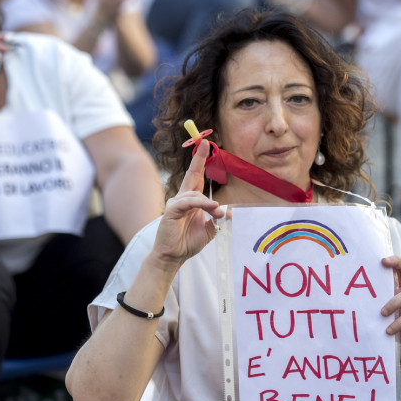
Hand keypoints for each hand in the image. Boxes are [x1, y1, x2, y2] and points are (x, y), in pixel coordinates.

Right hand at [151, 140, 224, 267]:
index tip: (207, 146)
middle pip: (192, 174)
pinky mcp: (172, 210)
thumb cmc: (187, 242)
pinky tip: (213, 208)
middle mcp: (183, 198)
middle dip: (199, 159)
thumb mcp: (209, 230)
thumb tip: (228, 211)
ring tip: (219, 214)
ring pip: (196, 194)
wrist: (173, 256)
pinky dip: (202, 204)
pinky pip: (189, 203)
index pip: (197, 178)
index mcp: (192, 201)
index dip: (202, 162)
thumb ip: (217, 219)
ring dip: (210, 204)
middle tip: (206, 143)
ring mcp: (176, 203)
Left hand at [380, 256, 400, 355]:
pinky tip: (389, 330)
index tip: (380, 260)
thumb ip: (383, 311)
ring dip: (393, 303)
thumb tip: (361, 309)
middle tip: (383, 263)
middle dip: (397, 262)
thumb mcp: (394, 317)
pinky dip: (399, 322)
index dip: (393, 261)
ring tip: (382, 314)